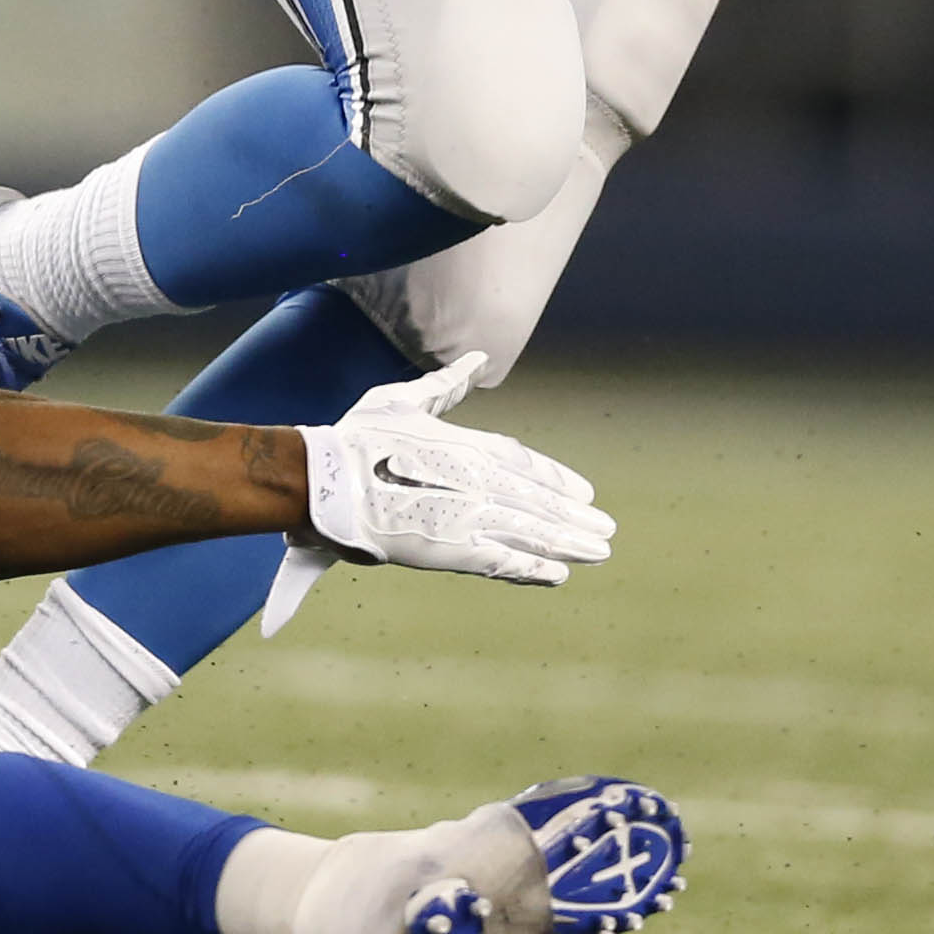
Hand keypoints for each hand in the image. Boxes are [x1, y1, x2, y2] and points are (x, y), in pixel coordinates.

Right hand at [266, 353, 613, 632]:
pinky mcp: (452, 550)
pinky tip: (558, 576)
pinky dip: (532, 570)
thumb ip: (446, 386)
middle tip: (606, 531)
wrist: (326, 482)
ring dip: (567, 544)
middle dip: (574, 518)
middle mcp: (478, 481)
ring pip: (530, 532)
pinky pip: (502, 562)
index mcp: (467, 446)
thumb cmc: (357, 438)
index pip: (526, 463)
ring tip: (597, 553)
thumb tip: (476, 357)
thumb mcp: (404, 400)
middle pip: (539, 502)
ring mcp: (468, 516)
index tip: (585, 494)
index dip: (558, 480)